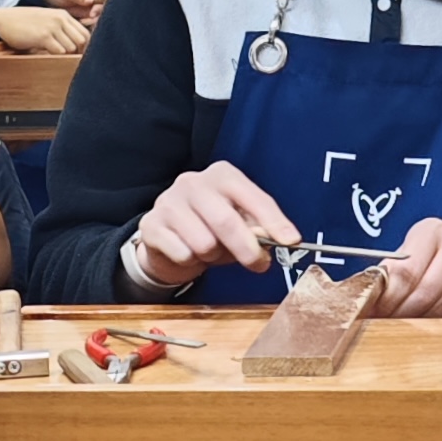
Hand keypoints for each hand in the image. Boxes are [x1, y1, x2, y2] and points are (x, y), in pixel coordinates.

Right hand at [0, 7, 90, 54]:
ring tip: (55, 57)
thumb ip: (61, 29)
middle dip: (78, 52)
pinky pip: (59, 51)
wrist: (3, 20)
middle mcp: (60, 19)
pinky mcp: (43, 36)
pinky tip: (47, 56)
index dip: (85, 47)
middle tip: (69, 60)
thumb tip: (75, 48)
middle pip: (82, 40)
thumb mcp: (46, 21)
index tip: (79, 56)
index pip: (86, 32)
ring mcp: (53, 27)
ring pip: (72, 47)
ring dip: (66, 56)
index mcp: (63, 15)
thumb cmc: (24, 23)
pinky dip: (56, 57)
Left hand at [40, 0, 107, 23]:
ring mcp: (96, 0)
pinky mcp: (92, 9)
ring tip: (82, 22)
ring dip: (93, 20)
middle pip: (105, 4)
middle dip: (97, 14)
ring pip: (101, 12)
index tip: (92, 14)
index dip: (99, 5)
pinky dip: (91, 22)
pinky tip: (82, 23)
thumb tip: (91, 1)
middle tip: (86, 21)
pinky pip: (96, 17)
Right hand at [134, 161, 299, 285]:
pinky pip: (181, 253)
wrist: (167, 239)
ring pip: (203, 242)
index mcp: (222, 175)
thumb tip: (282, 240)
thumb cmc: (210, 228)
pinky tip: (187, 252)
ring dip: (213, 256)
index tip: (290, 241)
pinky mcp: (151, 224)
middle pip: (226, 221)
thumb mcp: (239, 223)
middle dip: (247, 249)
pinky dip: (190, 262)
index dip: (274, 221)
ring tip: (210, 250)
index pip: (252, 196)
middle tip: (259, 265)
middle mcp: (193, 182)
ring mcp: (168, 201)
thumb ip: (259, 228)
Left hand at [375, 217, 441, 318]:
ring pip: (440, 308)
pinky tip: (428, 324)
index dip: (387, 298)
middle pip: (423, 293)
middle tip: (384, 325)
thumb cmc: (431, 260)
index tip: (372, 313)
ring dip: (417, 323)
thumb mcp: (410, 256)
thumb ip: (391, 273)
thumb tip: (362, 297)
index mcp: (432, 231)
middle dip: (399, 314)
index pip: (406, 272)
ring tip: (402, 326)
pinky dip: (438, 326)